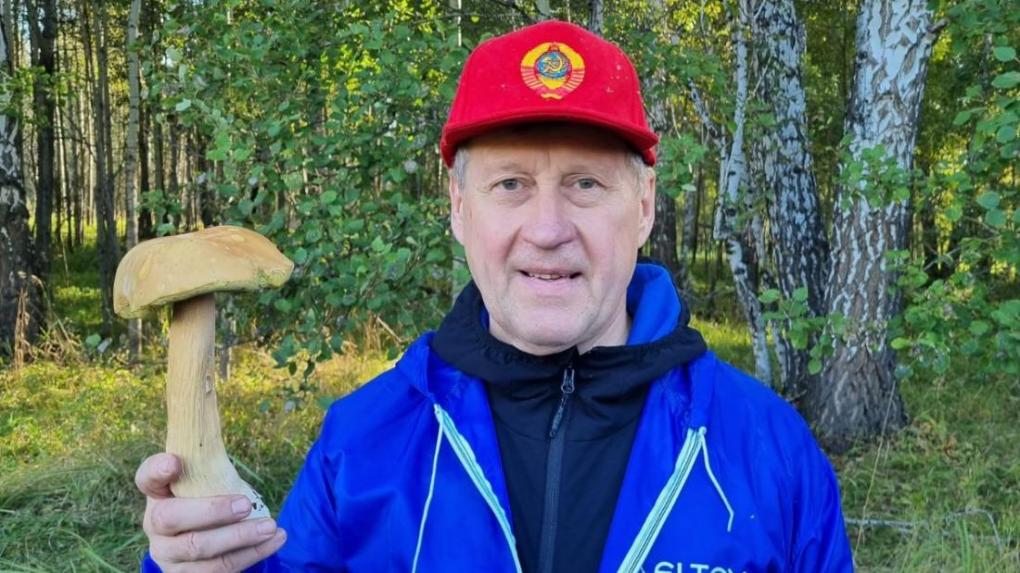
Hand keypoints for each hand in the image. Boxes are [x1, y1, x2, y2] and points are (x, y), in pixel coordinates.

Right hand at [135, 453, 286, 571]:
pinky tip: (276, 540)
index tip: (175, 461)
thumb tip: (217, 405)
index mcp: (156, 494)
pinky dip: (252, 554)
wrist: (200, 551)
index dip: (157, 470)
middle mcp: (155, 526)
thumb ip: (209, 461)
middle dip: (211, 511)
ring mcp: (168, 555)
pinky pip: (219, 569)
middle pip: (171, 519)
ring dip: (240, 537)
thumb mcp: (203, 482)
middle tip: (246, 504)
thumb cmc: (206, 502)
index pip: (147, 478)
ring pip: (199, 550)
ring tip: (271, 526)